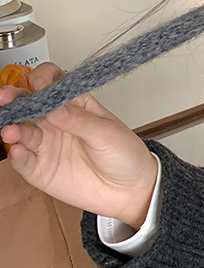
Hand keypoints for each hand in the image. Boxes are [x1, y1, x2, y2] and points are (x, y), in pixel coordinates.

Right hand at [0, 62, 157, 229]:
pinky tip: (17, 151)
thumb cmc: (123, 153)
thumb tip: (56, 108)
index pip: (54, 82)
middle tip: (6, 98)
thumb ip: (80, 121)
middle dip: (15, 98)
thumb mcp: (107, 132)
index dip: (44, 78)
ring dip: (12, 128)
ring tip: (11, 130)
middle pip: (29, 104)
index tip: (39, 82)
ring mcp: (46, 144)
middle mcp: (56, 121)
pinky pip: (22, 160)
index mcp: (76, 104)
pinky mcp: (39, 169)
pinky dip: (16, 155)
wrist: (128, 189)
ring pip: (21, 131)